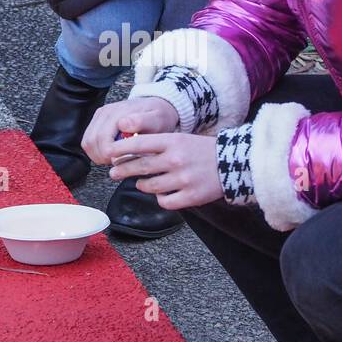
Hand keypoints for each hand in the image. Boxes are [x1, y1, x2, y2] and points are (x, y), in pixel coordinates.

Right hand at [82, 96, 178, 164]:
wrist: (157, 106)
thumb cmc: (158, 116)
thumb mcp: (157, 120)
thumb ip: (141, 122)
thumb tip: (122, 124)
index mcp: (119, 112)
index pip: (103, 140)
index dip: (110, 156)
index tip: (122, 160)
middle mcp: (106, 112)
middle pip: (91, 142)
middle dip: (102, 157)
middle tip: (117, 162)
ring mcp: (100, 115)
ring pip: (87, 142)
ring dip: (97, 155)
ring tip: (113, 158)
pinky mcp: (97, 119)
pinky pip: (88, 139)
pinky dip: (96, 150)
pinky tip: (109, 152)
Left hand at [107, 131, 223, 209]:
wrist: (231, 163)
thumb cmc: (202, 150)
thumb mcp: (181, 139)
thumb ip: (158, 145)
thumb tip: (129, 152)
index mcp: (173, 141)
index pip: (139, 144)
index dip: (121, 149)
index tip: (110, 153)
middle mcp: (176, 160)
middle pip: (140, 167)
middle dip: (123, 170)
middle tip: (114, 173)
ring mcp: (183, 179)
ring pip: (149, 187)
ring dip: (141, 185)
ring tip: (141, 183)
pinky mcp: (190, 196)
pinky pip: (164, 201)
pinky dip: (160, 198)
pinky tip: (162, 193)